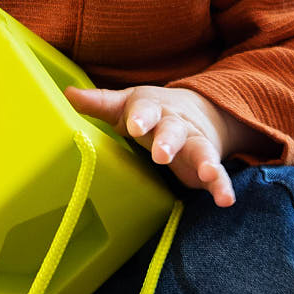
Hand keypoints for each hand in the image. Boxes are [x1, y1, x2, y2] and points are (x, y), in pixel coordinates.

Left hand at [65, 84, 248, 207]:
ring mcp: (195, 144)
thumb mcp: (126, 106)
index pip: (145, 110)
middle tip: (162, 154)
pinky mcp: (208, 164)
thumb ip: (99, 103)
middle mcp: (175, 125)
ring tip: (210, 174)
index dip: (140, 117)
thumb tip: (68, 94)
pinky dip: (222, 186)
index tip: (135, 125)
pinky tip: (226, 200)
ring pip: (201, 151)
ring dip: (206, 162)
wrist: (197, 110)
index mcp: (152, 109)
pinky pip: (218, 175)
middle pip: (173, 131)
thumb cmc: (149, 113)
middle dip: (168, 141)